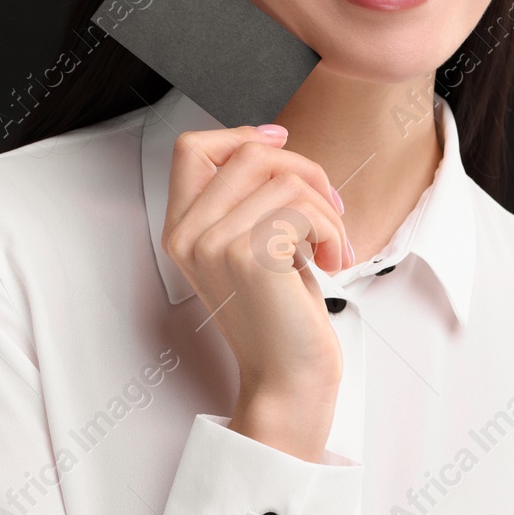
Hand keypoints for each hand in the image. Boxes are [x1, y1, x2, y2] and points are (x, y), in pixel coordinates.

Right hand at [161, 124, 348, 454]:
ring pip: (286, 180)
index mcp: (181, 228)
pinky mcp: (250, 257)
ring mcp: (214, 244)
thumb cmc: (281, 314)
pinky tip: (331, 262)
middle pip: (250, 153)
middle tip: (329, 211)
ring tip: (331, 246)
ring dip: (326, 211)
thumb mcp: (252, 244)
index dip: (240, 134)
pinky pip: (304, 209)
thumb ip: (246, 198)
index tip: (281, 142)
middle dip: (306, 171)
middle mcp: (188, 234)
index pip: (191, 146)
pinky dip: (331, 231)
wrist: (288, 380)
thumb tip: (271, 140)